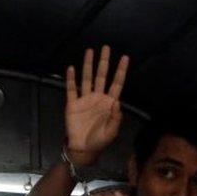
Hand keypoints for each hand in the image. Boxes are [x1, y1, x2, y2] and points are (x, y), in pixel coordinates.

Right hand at [64, 45, 129, 166]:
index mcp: (109, 103)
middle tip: (106, 47)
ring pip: (87, 78)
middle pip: (102, 76)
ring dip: (88, 65)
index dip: (121, 71)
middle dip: (104, 62)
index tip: (125, 58)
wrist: (82, 148)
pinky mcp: (73, 104)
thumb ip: (115, 118)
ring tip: (89, 51)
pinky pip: (72, 89)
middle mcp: (98, 97)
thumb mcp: (112, 132)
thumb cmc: (99, 140)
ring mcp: (85, 99)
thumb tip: (117, 102)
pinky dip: (71, 79)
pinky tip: (72, 69)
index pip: (117, 83)